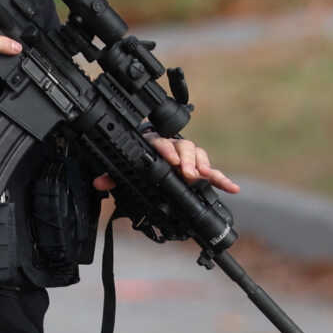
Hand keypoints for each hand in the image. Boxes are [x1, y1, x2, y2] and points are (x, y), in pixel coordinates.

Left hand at [94, 135, 239, 194]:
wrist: (152, 155)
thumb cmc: (140, 161)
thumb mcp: (125, 168)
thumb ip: (113, 175)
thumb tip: (99, 182)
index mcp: (156, 144)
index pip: (162, 143)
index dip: (167, 151)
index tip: (170, 160)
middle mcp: (175, 147)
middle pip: (184, 147)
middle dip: (187, 160)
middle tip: (187, 173)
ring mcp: (188, 157)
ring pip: (199, 155)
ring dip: (203, 166)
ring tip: (205, 178)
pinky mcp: (199, 169)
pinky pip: (213, 172)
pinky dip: (222, 180)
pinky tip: (233, 188)